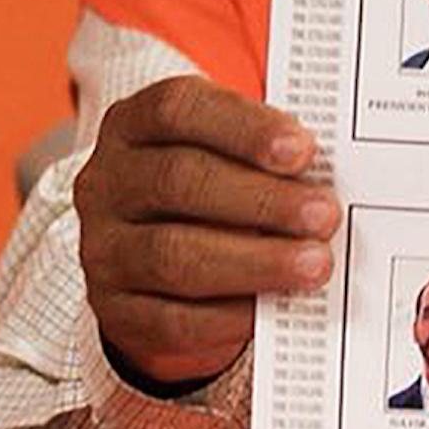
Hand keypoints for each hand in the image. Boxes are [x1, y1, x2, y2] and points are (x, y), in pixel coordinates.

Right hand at [75, 76, 336, 385]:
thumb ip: (265, 159)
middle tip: (324, 215)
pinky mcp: (115, 311)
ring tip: (313, 264)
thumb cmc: (207, 192)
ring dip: (254, 260)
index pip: (178, 110)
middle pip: (179, 181)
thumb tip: (326, 179)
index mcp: (133, 125)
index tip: (302, 150)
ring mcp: (102, 250)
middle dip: (261, 199)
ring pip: (173, 255)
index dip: (243, 127)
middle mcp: (106, 183)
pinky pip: (170, 319)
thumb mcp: (224, 157)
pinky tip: (270, 308)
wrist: (148, 258)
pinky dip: (228, 315)